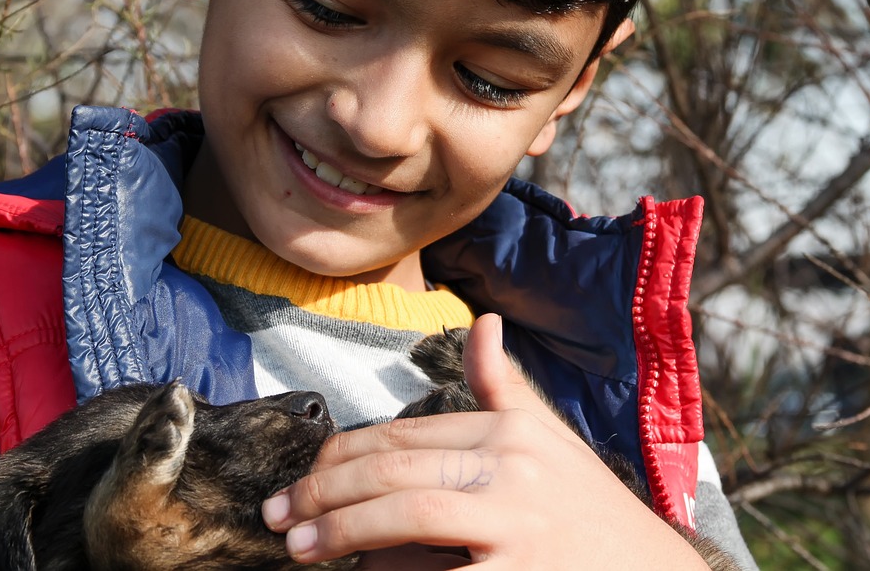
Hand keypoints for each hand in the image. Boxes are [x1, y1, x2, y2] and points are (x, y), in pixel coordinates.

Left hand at [261, 313, 710, 568]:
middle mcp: (513, 466)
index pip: (404, 435)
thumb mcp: (550, 441)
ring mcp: (518, 522)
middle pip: (393, 468)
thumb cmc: (591, 512)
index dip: (341, 455)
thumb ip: (504, 387)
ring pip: (404, 512)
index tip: (303, 477)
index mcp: (510, 431)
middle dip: (323, 491)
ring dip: (338, 529)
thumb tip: (482, 322)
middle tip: (278, 514)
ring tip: (298, 547)